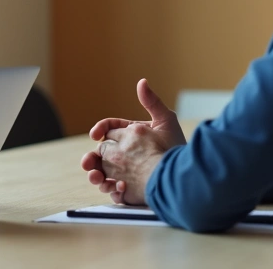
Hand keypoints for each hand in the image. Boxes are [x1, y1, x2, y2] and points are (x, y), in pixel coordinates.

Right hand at [80, 79, 185, 204]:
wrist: (184, 174)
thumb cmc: (177, 147)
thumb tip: (141, 81)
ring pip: (102, 174)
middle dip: (91, 159)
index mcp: (130, 136)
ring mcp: (124, 173)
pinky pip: (114, 192)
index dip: (99, 130)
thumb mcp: (166, 121)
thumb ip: (152, 102)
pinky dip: (112, 190)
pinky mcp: (128, 191)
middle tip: (88, 163)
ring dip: (95, 176)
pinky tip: (119, 187)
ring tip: (97, 178)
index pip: (108, 130)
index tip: (95, 135)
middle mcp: (124, 155)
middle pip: (100, 155)